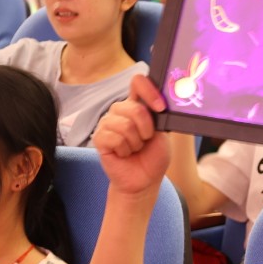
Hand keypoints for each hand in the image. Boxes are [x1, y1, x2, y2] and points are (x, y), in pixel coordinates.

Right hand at [94, 75, 170, 196]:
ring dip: (136, 142)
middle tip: (146, 140)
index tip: (160, 107)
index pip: (138, 83)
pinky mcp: (99, 138)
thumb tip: (160, 102)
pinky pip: (114, 138)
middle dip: (146, 129)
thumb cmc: (153, 156)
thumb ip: (159, 116)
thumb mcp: (163, 133)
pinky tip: (124, 154)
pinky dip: (124, 150)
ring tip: (135, 148)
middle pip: (134, 108)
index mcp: (136, 105)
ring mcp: (107, 123)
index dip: (150, 91)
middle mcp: (120, 111)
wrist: (144, 180)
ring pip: (125, 125)